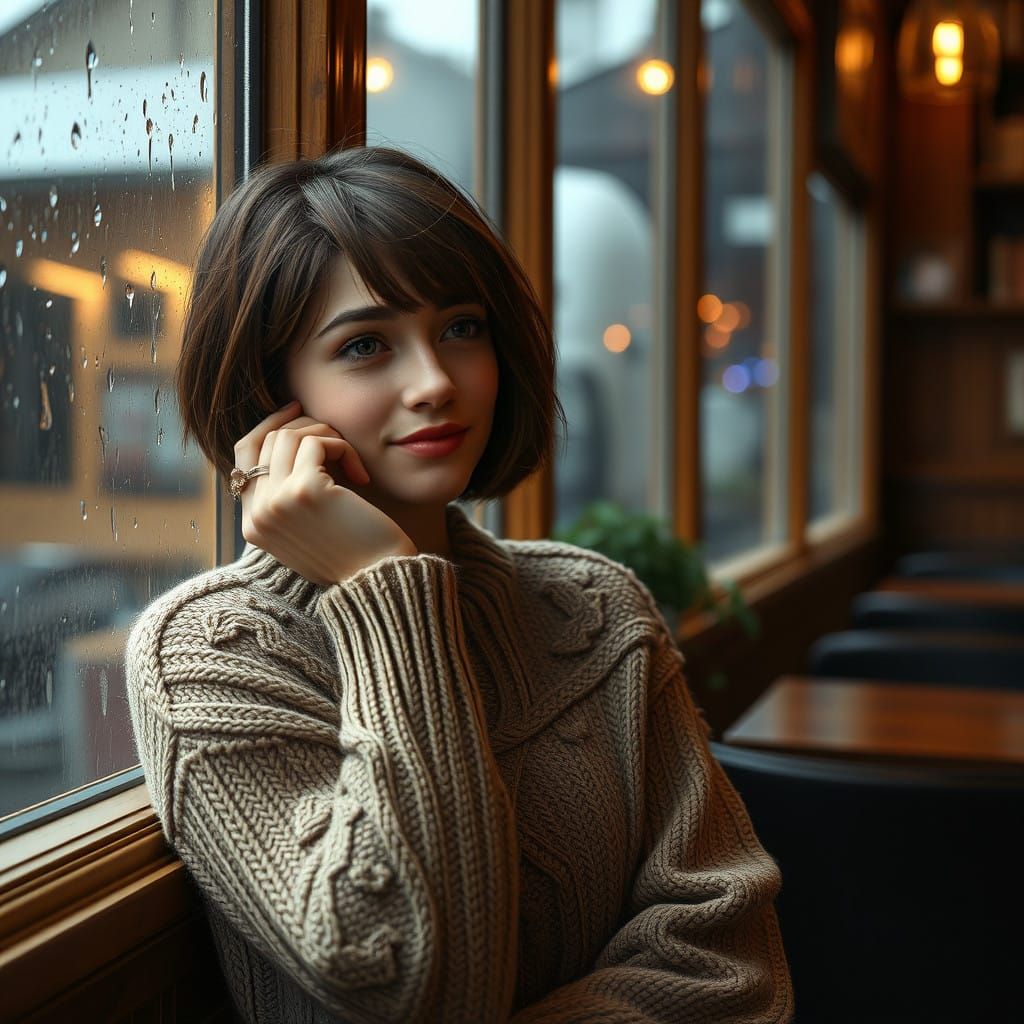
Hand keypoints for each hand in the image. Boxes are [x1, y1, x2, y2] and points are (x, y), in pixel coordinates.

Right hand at [234, 401, 416, 584]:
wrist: (380, 580)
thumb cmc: (355, 552)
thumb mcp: (308, 527)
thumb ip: (287, 497)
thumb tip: (287, 439)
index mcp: (253, 526)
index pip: (244, 457)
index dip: (269, 425)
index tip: (297, 411)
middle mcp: (257, 515)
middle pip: (267, 440)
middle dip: (304, 427)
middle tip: (335, 435)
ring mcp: (276, 503)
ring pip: (288, 436)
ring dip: (325, 435)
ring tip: (350, 458)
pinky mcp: (304, 491)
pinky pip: (317, 442)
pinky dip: (343, 447)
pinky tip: (362, 474)